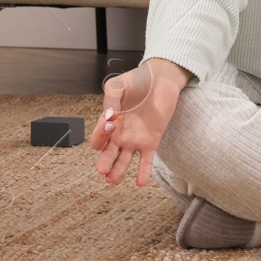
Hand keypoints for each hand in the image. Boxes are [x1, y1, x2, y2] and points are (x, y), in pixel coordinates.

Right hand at [91, 59, 188, 186]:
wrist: (161, 79)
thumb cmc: (138, 81)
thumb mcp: (118, 84)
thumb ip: (111, 99)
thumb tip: (109, 115)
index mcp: (109, 121)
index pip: (99, 136)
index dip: (100, 134)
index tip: (108, 125)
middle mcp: (120, 134)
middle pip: (107, 153)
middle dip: (103, 162)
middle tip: (102, 170)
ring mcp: (135, 139)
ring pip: (123, 161)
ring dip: (117, 171)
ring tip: (112, 179)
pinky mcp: (151, 141)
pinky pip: (146, 160)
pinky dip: (143, 172)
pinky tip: (141, 182)